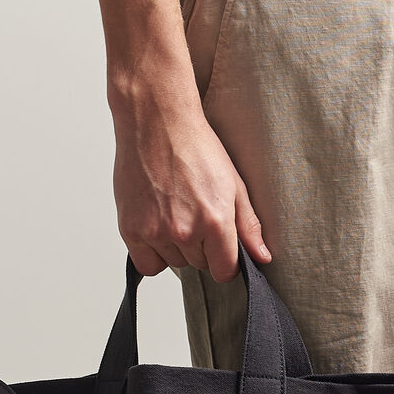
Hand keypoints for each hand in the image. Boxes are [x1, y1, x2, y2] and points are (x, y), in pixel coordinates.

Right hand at [110, 78, 268, 280]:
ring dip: (175, 249)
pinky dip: (152, 253)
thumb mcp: (234, 184)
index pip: (224, 272)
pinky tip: (156, 228)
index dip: (225, 262)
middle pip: (199, 266)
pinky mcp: (130, 230)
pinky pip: (147, 265)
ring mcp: (155, 232)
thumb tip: (262, 258)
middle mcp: (185, 231)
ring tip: (173, 212)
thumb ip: (248, 226)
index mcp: (215, 222)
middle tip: (193, 214)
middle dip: (200, 248)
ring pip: (173, 264)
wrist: (156, 122)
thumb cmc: (195, 147)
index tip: (220, 248)